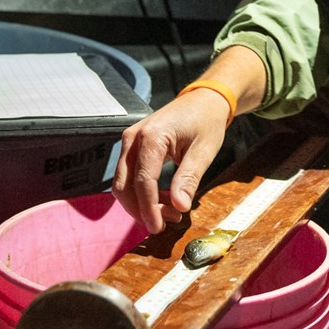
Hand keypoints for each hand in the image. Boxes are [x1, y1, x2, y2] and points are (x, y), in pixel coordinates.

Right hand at [111, 88, 229, 232]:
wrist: (203, 101)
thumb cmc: (206, 121)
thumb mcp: (204, 151)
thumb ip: (189, 178)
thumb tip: (179, 207)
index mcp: (152, 136)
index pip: (143, 180)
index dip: (149, 208)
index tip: (158, 228)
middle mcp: (134, 137)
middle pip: (124, 185)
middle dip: (142, 210)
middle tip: (167, 223)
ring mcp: (130, 141)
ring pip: (123, 183)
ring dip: (141, 204)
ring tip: (170, 212)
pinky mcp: (132, 146)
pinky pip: (128, 176)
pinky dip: (141, 193)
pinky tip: (163, 200)